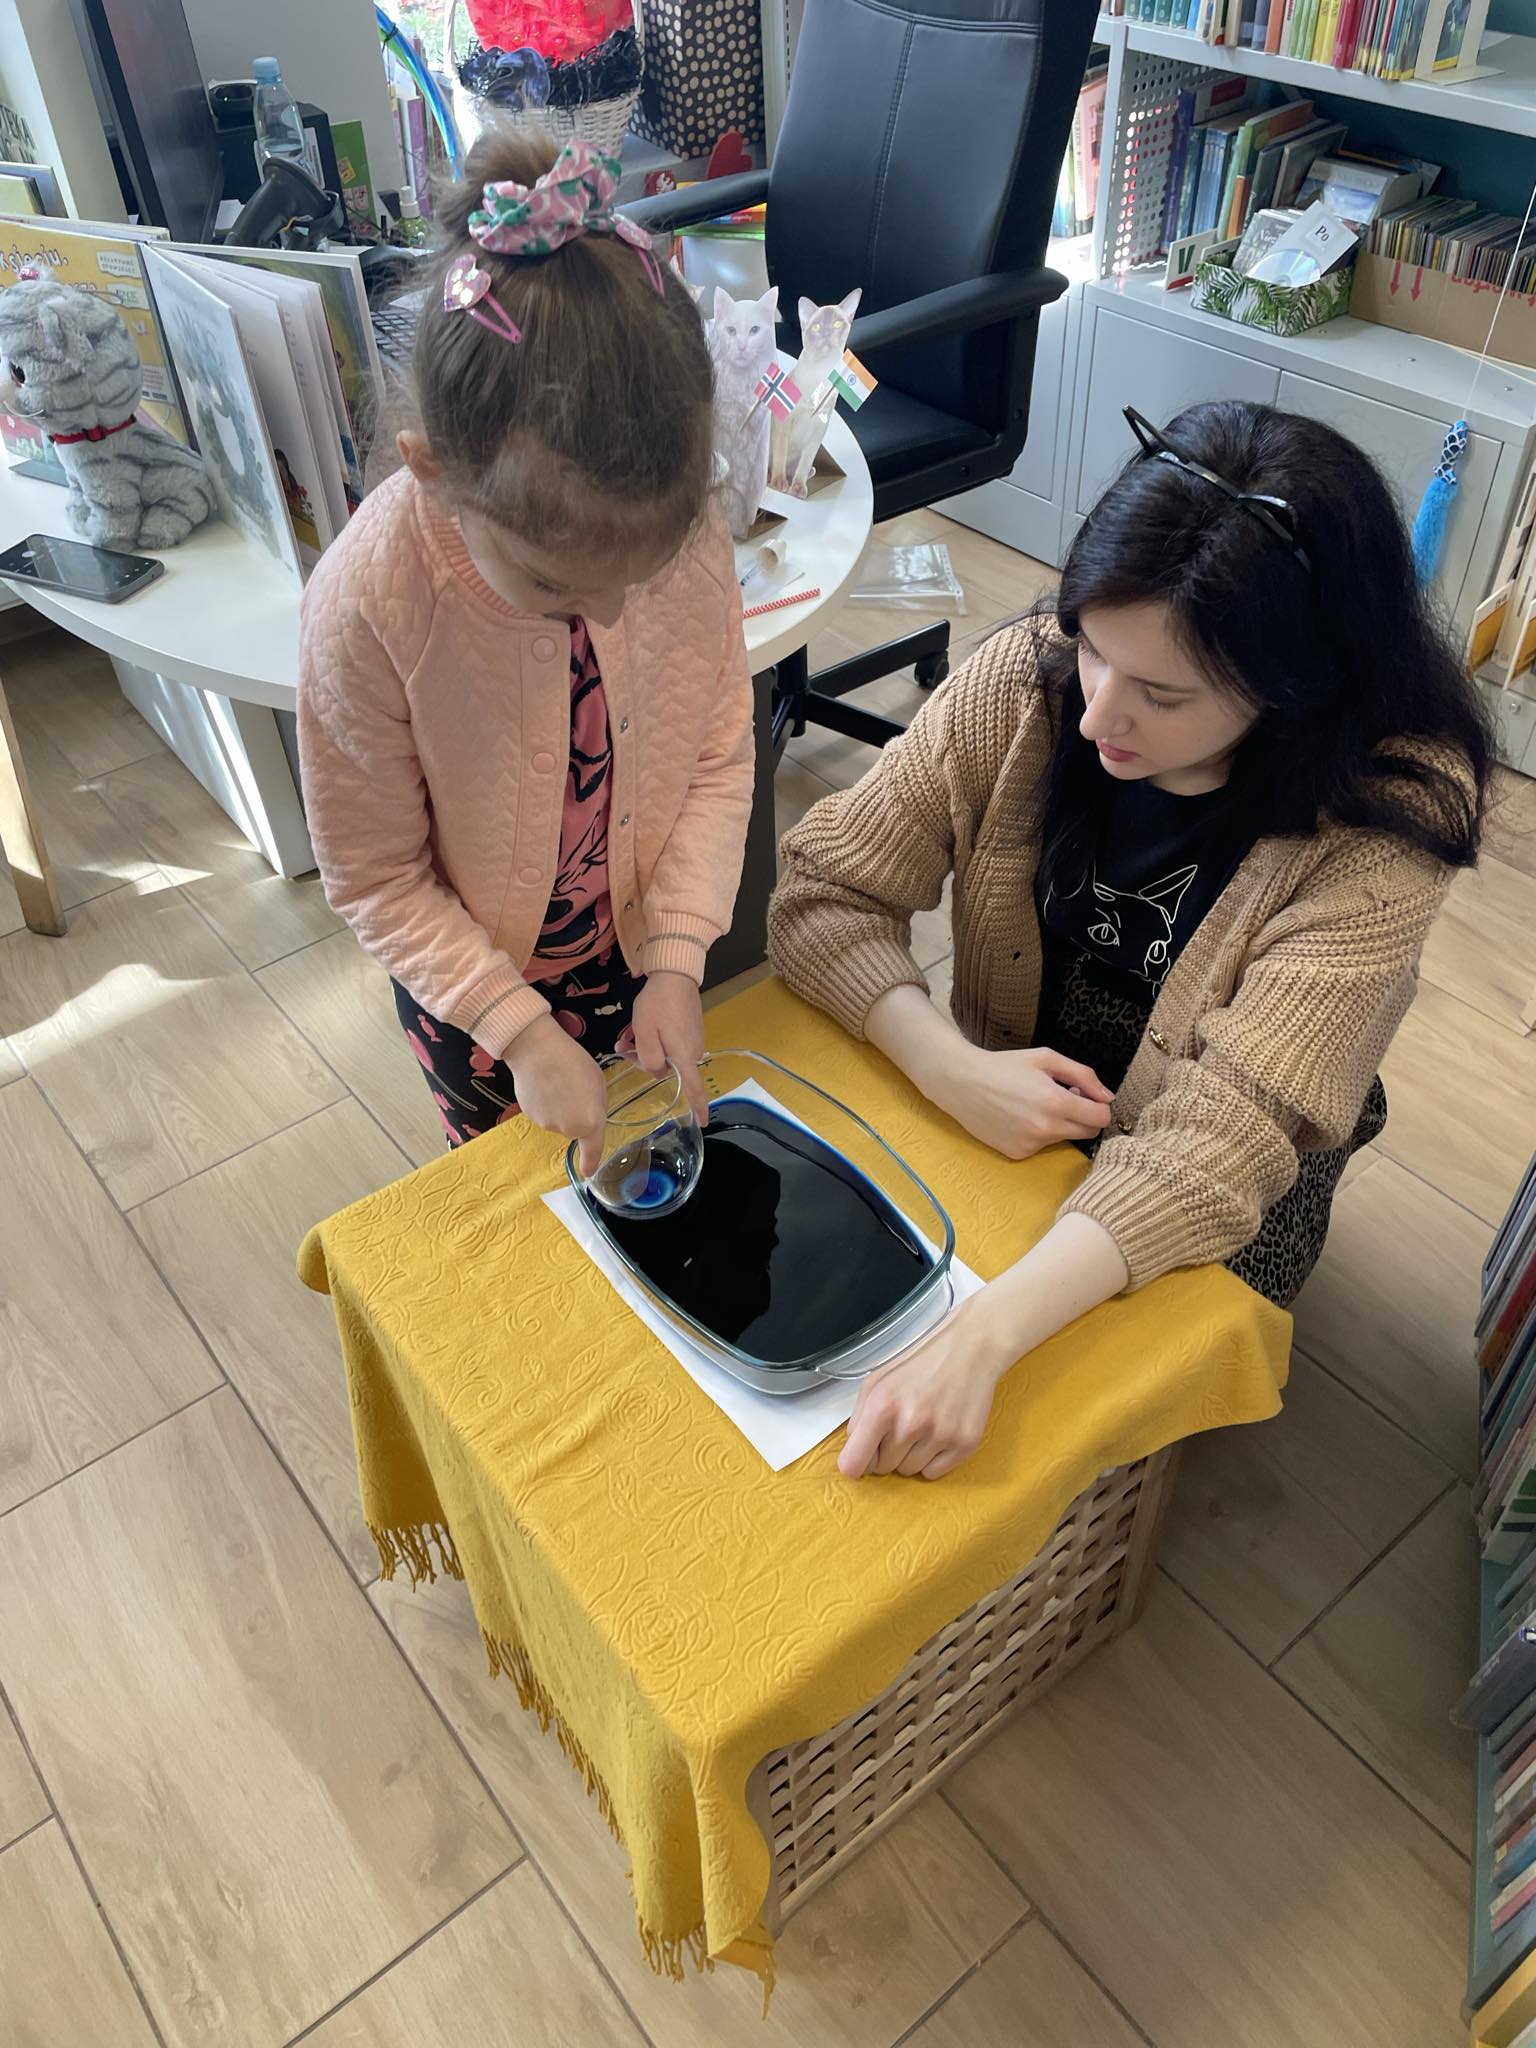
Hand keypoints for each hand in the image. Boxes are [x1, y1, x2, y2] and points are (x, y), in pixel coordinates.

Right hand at [506, 1015, 607, 1175]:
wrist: (537, 1050)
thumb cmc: (573, 1062)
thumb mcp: (597, 1083)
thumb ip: (596, 1107)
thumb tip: (586, 1116)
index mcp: (590, 1123)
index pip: (593, 1150)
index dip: (591, 1162)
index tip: (588, 1172)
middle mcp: (567, 1129)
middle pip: (574, 1127)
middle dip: (576, 1113)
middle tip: (575, 1087)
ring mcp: (546, 1124)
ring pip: (557, 1119)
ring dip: (560, 1106)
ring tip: (557, 1081)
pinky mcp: (529, 1115)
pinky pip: (542, 1112)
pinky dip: (544, 1101)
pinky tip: (543, 1083)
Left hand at [631, 971, 709, 1126]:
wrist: (675, 975)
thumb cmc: (658, 1004)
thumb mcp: (645, 1033)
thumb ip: (650, 1059)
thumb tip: (657, 1070)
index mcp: (684, 1056)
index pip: (694, 1088)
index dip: (699, 1107)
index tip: (703, 1122)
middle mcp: (693, 1051)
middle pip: (669, 1069)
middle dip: (646, 1061)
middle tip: (624, 1045)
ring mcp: (693, 1039)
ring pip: (667, 1055)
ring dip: (648, 1048)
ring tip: (629, 1033)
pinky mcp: (690, 1029)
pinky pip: (672, 1044)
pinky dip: (657, 1040)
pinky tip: (644, 1026)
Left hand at [839, 1295, 1012, 1480]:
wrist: (970, 1350)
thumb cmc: (920, 1363)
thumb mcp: (877, 1380)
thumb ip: (859, 1417)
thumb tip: (854, 1451)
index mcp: (882, 1407)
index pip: (853, 1464)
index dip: (856, 1463)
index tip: (862, 1458)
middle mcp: (910, 1424)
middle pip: (883, 1468)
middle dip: (886, 1451)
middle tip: (902, 1424)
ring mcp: (940, 1436)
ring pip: (909, 1471)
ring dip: (910, 1455)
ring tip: (923, 1424)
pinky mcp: (965, 1444)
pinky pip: (934, 1473)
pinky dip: (933, 1459)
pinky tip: (939, 1432)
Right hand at [928, 1043, 1113, 1159]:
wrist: (963, 1083)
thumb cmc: (1004, 1066)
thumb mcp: (1047, 1058)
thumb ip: (1083, 1075)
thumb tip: (1108, 1097)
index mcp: (1056, 1102)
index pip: (1100, 1118)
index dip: (1099, 1106)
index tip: (1088, 1098)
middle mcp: (1045, 1128)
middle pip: (1089, 1134)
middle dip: (1084, 1117)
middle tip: (1065, 1100)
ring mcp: (1031, 1144)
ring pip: (1065, 1139)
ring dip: (1060, 1124)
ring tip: (1036, 1105)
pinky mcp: (1018, 1153)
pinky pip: (1042, 1146)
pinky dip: (1038, 1133)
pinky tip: (1020, 1117)